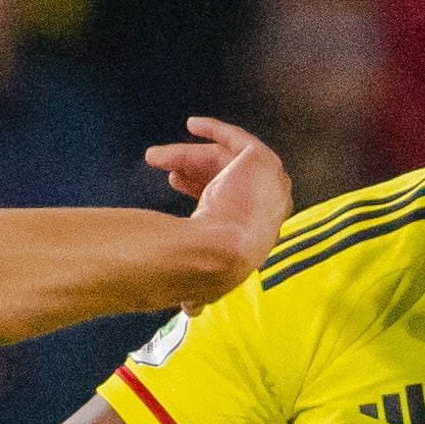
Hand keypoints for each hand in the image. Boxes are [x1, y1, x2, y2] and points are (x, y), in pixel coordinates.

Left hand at [145, 116, 291, 266]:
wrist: (222, 251)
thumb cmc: (207, 262)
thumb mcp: (202, 265)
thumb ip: (195, 269)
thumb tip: (185, 298)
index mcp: (256, 231)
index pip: (228, 201)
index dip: (198, 186)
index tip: (173, 179)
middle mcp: (267, 208)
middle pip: (225, 176)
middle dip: (189, 168)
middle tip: (157, 162)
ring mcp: (270, 184)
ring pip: (224, 159)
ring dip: (187, 154)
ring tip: (154, 155)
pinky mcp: (263, 162)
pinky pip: (237, 139)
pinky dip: (215, 130)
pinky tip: (192, 125)